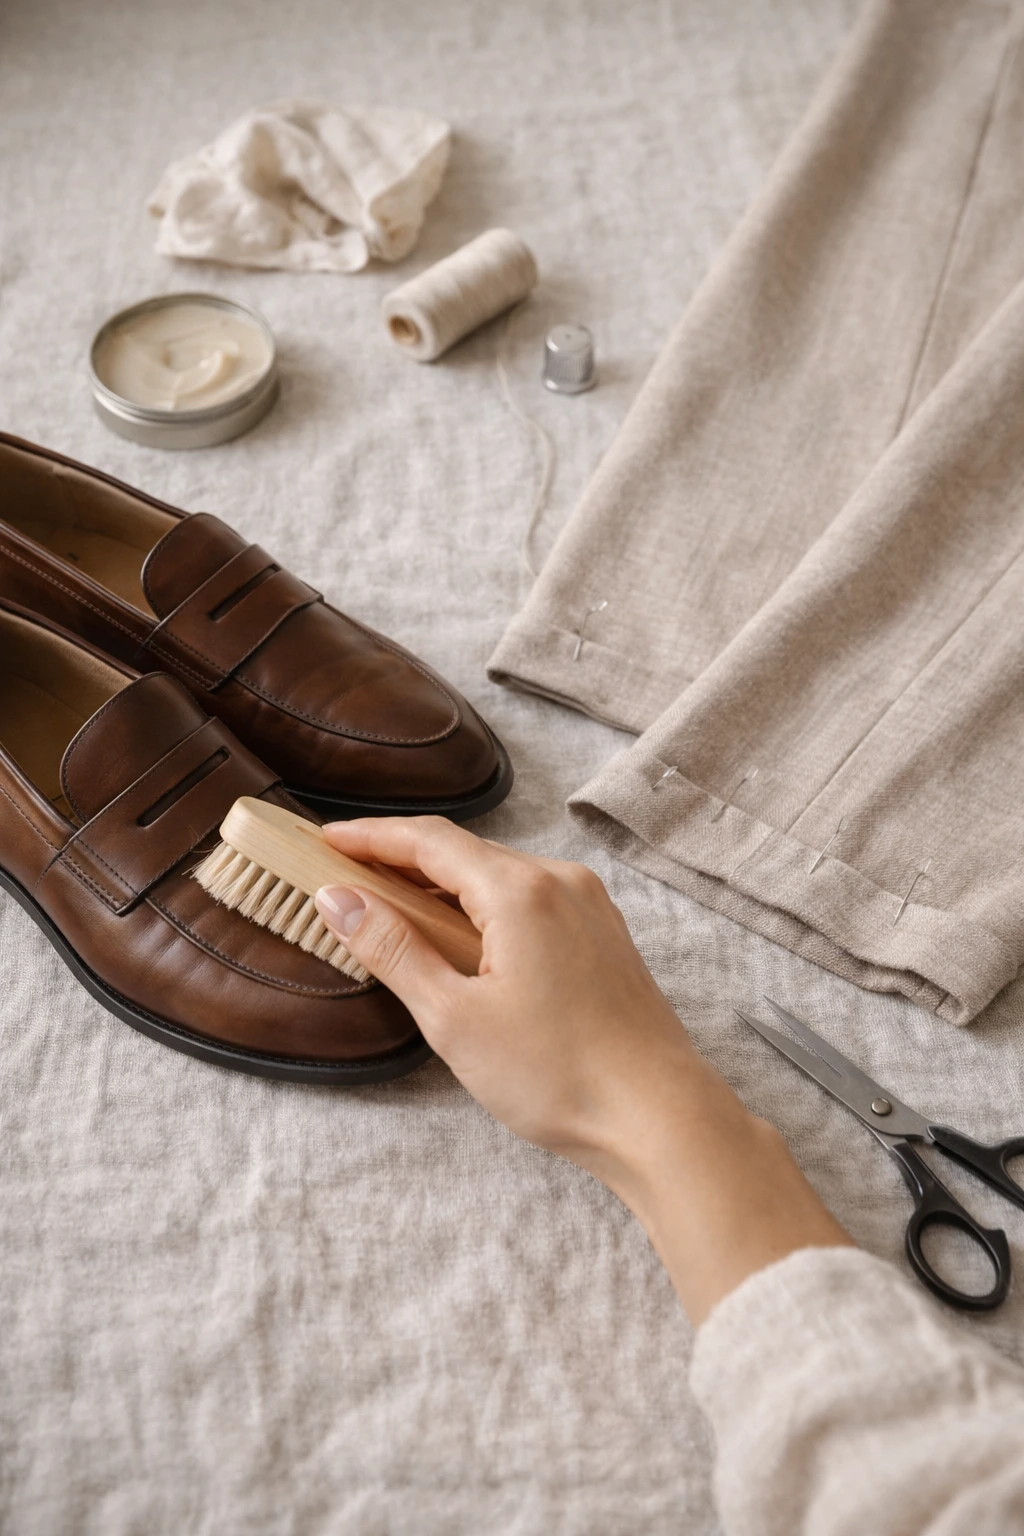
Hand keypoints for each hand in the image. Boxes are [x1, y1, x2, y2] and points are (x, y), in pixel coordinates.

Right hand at [315, 815, 700, 1171]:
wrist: (659, 1117)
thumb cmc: (559, 1076)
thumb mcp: (454, 1018)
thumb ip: (392, 949)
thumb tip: (338, 899)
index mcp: (521, 891)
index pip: (429, 841)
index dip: (370, 837)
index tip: (324, 839)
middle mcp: (561, 881)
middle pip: (465, 853)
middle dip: (402, 861)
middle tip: (346, 876)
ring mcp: (589, 906)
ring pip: (498, 877)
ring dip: (443, 887)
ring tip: (392, 909)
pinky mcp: (602, 935)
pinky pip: (530, 901)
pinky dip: (484, 908)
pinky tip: (462, 939)